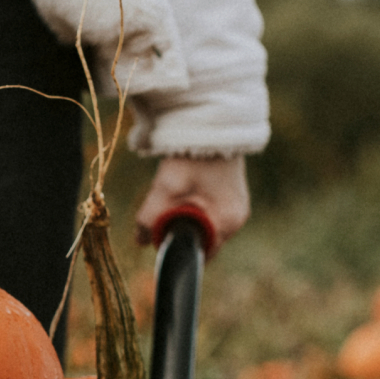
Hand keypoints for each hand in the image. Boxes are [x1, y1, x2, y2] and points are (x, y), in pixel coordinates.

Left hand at [133, 155, 249, 258]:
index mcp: (227, 223)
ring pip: (205, 224)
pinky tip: (187, 187)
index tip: (161, 236)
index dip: (178, 249)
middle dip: (181, 231)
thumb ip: (150, 219)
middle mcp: (237, 219)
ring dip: (187, 216)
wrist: (211, 124)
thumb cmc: (190, 159)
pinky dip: (196, 205)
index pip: (201, 254)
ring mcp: (238, 206)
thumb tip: (140, 241)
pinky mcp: (234, 194)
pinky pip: (211, 210)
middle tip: (163, 212)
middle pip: (202, 239)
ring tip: (176, 194)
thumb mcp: (164, 189)